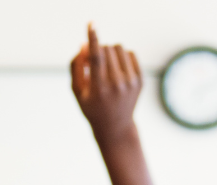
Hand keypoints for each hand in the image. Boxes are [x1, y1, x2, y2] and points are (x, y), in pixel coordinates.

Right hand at [71, 24, 142, 145]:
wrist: (115, 126)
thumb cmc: (91, 107)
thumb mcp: (77, 90)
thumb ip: (76, 66)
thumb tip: (84, 45)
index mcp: (100, 89)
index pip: (97, 58)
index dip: (93, 39)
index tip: (92, 25)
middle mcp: (118, 85)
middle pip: (107, 49)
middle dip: (97, 50)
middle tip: (92, 62)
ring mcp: (131, 82)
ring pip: (119, 48)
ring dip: (109, 51)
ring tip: (105, 65)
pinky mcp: (140, 80)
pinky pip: (130, 54)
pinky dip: (121, 56)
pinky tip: (117, 68)